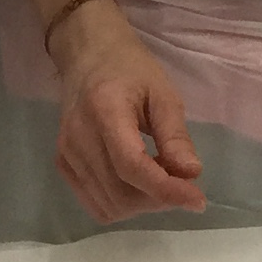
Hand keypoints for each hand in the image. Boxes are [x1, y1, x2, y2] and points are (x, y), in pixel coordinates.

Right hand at [48, 0, 207, 220]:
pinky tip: (137, 184)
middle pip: (121, 192)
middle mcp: (78, 136)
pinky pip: (95, 204)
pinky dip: (122, 205)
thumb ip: (175, 134)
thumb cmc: (130, 69)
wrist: (87, 56)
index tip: (197, 199)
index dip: (165, 189)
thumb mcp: (162, 92)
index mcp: (105, 111)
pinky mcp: (63, 163)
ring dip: (142, 204)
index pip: (131, 166)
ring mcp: (66, 152)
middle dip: (159, 198)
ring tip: (159, 178)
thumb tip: (191, 174)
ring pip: (109, 205)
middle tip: (180, 180)